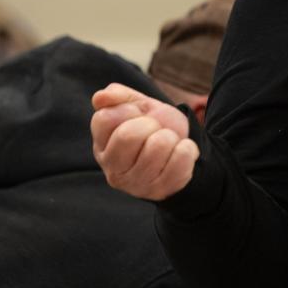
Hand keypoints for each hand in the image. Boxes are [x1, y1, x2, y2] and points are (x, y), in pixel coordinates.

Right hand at [91, 83, 198, 200]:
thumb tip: (101, 97)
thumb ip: (118, 97)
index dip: (128, 110)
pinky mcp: (159, 190)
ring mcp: (134, 183)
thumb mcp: (138, 105)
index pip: (104, 119)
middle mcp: (112, 168)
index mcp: (102, 144)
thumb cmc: (155, 126)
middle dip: (151, 124)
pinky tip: (180, 152)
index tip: (138, 115)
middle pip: (128, 135)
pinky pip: (180, 159)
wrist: (182, 148)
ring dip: (170, 136)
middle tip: (156, 129)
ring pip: (158, 146)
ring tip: (168, 142)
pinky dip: (187, 148)